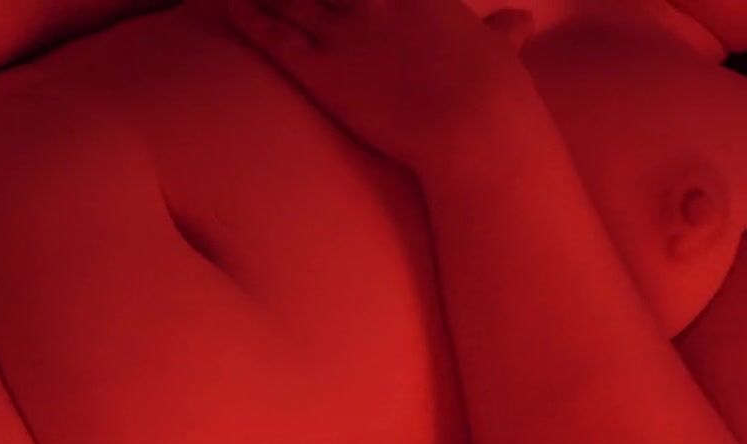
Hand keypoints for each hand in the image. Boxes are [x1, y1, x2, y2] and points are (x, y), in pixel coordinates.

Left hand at [226, 0, 538, 169]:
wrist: (472, 125)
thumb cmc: (494, 95)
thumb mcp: (498, 49)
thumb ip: (499, 32)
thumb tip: (518, 23)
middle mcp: (376, 1)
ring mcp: (346, 32)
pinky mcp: (321, 70)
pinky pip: (274, 37)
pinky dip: (249, 19)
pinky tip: (232, 7)